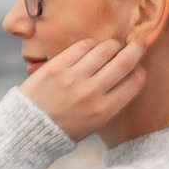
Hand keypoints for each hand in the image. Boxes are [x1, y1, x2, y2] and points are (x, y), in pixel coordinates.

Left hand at [23, 34, 147, 140]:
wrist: (29, 128)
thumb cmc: (64, 127)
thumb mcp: (94, 123)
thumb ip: (111, 101)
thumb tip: (128, 74)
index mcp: (104, 110)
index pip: (134, 82)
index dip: (140, 71)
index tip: (137, 68)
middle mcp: (91, 93)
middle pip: (125, 61)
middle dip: (137, 47)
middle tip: (139, 40)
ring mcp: (73, 78)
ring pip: (105, 49)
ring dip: (112, 45)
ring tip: (112, 46)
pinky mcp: (56, 66)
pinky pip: (81, 46)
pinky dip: (90, 44)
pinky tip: (90, 48)